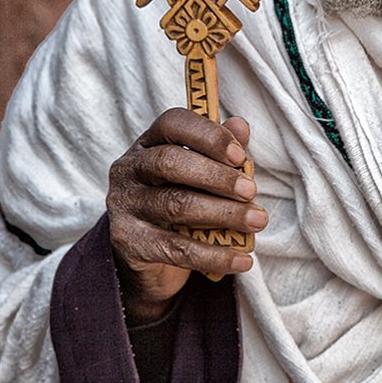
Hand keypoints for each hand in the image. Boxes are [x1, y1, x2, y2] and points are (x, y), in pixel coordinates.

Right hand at [107, 108, 267, 323]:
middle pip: (170, 162)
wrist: (146, 255)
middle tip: (251, 191)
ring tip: (256, 221)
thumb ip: (218, 150)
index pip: (173, 123)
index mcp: (149, 143)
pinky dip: (214, 255)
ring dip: (223, 213)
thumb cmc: (178, 199)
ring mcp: (125, 205)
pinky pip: (176, 249)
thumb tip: (240, 125)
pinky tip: (242, 259)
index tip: (240, 156)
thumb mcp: (198, 172)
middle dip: (217, 176)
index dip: (208, 136)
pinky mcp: (128, 242)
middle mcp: (129, 169)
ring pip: (175, 205)